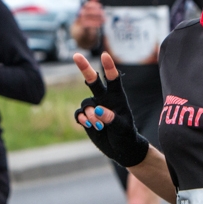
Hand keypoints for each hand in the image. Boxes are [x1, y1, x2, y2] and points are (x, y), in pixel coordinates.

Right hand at [73, 52, 149, 166]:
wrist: (121, 148)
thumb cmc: (126, 135)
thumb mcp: (122, 128)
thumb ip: (111, 118)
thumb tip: (98, 110)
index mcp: (118, 98)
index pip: (114, 80)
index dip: (109, 67)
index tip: (105, 55)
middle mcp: (105, 99)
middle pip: (93, 81)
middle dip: (85, 68)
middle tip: (76, 55)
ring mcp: (95, 107)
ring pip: (86, 104)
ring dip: (89, 114)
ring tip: (99, 126)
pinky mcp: (86, 117)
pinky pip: (79, 113)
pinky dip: (82, 118)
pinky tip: (87, 125)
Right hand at [76, 0, 104, 29]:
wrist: (83, 37)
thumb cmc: (88, 23)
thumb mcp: (92, 13)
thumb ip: (94, 3)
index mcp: (83, 10)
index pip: (87, 5)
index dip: (93, 4)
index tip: (100, 6)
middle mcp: (80, 15)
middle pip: (86, 10)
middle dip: (96, 11)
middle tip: (103, 13)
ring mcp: (79, 22)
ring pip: (86, 17)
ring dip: (96, 18)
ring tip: (103, 19)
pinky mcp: (79, 29)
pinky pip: (85, 24)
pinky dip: (93, 23)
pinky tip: (99, 24)